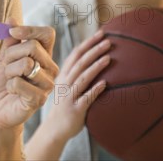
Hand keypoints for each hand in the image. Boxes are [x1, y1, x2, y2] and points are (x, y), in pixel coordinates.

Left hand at [0, 19, 58, 129]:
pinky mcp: (40, 99)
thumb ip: (10, 40)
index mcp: (44, 54)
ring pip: (25, 64)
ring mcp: (48, 84)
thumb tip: (11, 19)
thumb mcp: (4, 56)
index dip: (30, 29)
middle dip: (10, 55)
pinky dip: (9, 86)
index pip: (47, 34)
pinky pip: (18, 83)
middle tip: (7, 67)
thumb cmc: (4, 80)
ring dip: (8, 72)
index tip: (12, 33)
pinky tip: (13, 92)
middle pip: (32, 47)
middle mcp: (51, 67)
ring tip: (10, 80)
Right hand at [41, 29, 109, 143]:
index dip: (88, 43)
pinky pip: (86, 98)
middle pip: (80, 63)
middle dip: (94, 50)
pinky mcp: (75, 109)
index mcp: (63, 75)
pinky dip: (95, 90)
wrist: (54, 129)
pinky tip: (105, 84)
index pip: (76, 54)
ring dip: (95, 67)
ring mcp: (69, 96)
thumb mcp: (66, 86)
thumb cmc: (64, 105)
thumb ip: (76, 74)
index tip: (101, 33)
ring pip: (83, 78)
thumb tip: (93, 58)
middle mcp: (65, 83)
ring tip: (108, 58)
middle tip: (108, 41)